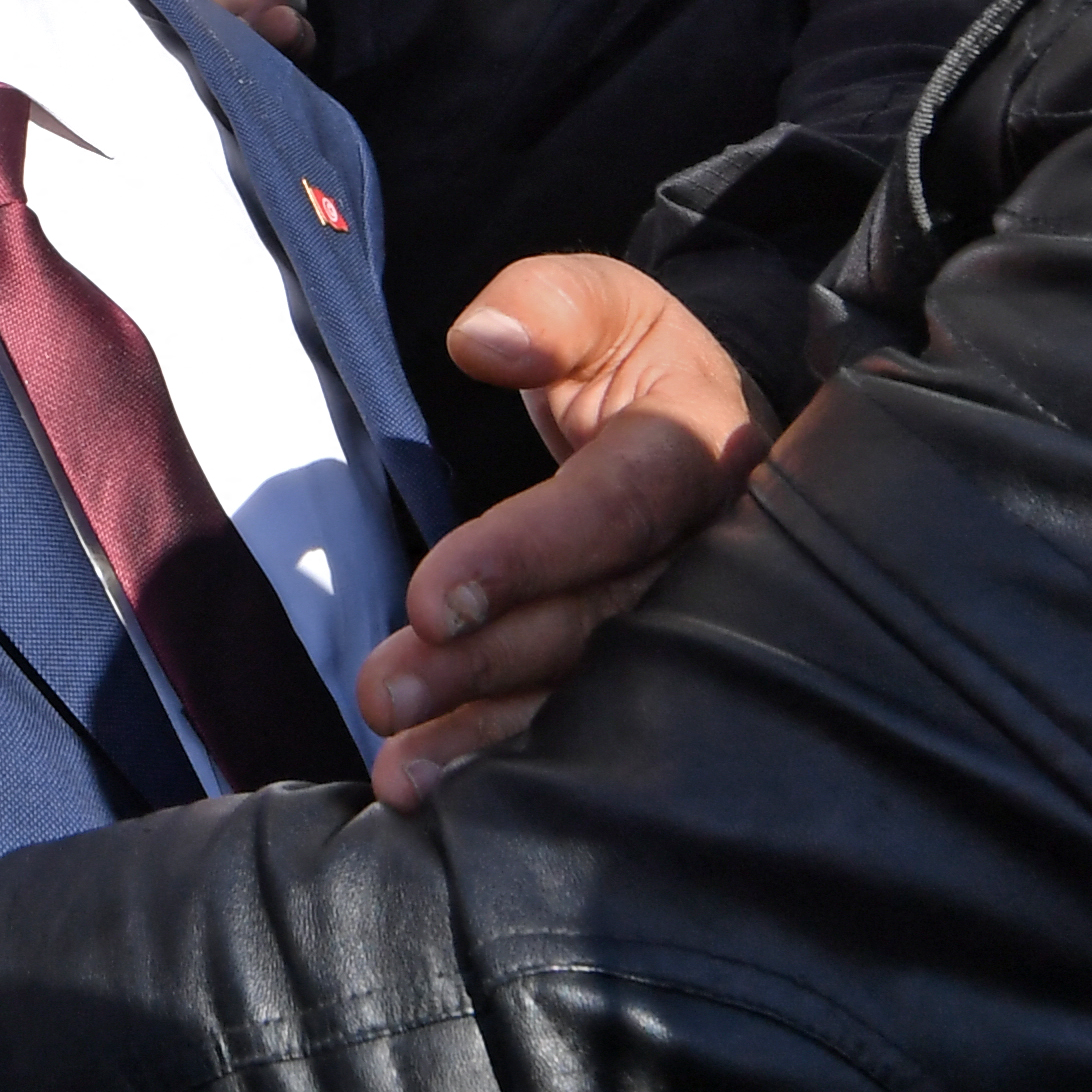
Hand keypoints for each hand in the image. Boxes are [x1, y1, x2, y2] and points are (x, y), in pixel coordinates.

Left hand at [351, 257, 783, 808]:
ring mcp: (687, 626)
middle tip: (384, 691)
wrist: (693, 422)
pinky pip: (582, 723)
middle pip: (597, 620)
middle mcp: (708, 556)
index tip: (432, 599)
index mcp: (696, 453)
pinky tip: (436, 789)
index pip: (616, 508)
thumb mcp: (601, 303)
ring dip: (487, 733)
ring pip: (590, 689)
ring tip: (399, 768)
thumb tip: (483, 342)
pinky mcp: (651, 672)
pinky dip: (505, 758)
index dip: (527, 554)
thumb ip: (548, 306)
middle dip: (485, 661)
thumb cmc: (635, 360)